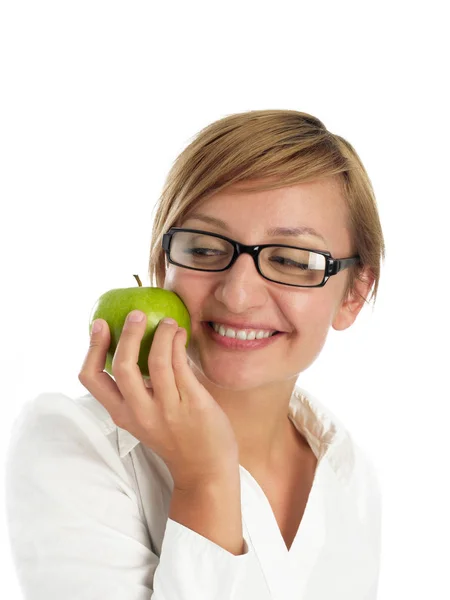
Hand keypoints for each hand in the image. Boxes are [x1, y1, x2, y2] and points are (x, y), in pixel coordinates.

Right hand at [78, 311, 238, 490]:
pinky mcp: (192, 403)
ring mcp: (167, 409)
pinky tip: (180, 334)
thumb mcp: (145, 419)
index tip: (99, 324)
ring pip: (156, 360)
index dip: (92, 348)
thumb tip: (134, 345)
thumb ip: (137, 391)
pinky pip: (181, 365)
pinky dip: (178, 343)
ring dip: (161, 333)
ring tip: (167, 322)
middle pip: (121, 366)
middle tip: (135, 314)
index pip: (92, 379)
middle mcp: (140, 413)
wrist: (205, 470)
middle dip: (126, 334)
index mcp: (122, 415)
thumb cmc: (176, 438)